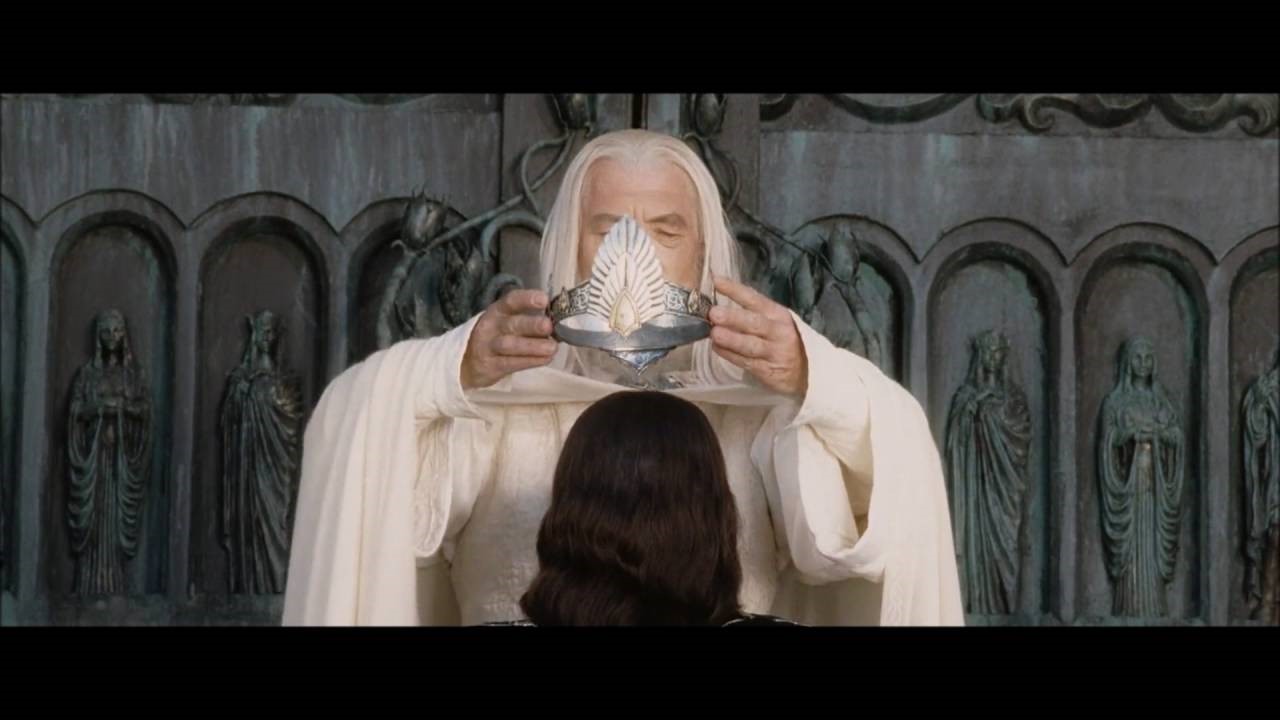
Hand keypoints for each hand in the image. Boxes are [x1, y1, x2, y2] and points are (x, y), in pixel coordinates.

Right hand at [460, 289, 557, 389]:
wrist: (465, 361)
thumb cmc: (496, 337)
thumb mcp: (506, 322)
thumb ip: (529, 320)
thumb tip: (560, 323)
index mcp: (498, 311)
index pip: (511, 301)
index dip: (527, 299)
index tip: (544, 299)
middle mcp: (492, 326)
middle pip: (511, 324)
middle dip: (531, 325)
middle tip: (548, 326)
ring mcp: (489, 347)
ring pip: (510, 345)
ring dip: (533, 346)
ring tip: (552, 347)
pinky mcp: (491, 365)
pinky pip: (512, 363)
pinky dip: (530, 361)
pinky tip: (546, 359)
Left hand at [708, 275, 807, 395]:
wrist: (803, 372)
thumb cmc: (780, 341)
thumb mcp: (773, 322)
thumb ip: (750, 313)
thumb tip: (716, 305)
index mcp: (777, 314)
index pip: (755, 299)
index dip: (735, 290)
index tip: (717, 281)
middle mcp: (778, 331)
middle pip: (755, 323)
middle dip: (734, 318)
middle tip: (714, 313)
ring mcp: (775, 352)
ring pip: (751, 345)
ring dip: (731, 339)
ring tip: (715, 333)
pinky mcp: (769, 371)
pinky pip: (747, 362)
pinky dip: (730, 355)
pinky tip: (717, 348)